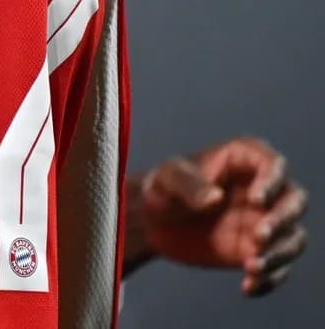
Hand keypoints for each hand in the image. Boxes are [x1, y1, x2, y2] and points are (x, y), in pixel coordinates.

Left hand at [128, 137, 307, 294]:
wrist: (154, 222)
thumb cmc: (163, 189)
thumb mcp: (166, 179)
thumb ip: (189, 185)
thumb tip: (215, 198)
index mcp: (244, 160)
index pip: (273, 164)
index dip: (271, 181)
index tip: (255, 200)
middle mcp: (263, 190)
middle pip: (294, 201)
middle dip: (283, 220)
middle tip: (258, 237)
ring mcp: (265, 221)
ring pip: (293, 237)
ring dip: (279, 254)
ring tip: (252, 267)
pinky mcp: (259, 250)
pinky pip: (277, 267)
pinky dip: (269, 279)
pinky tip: (249, 286)